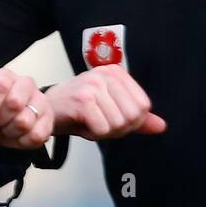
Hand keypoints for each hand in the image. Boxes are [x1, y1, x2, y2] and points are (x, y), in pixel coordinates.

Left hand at [0, 68, 52, 149]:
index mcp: (5, 76)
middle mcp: (26, 84)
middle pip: (14, 103)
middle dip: (0, 119)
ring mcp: (41, 101)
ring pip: (24, 122)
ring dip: (10, 131)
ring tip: (7, 127)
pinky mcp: (49, 121)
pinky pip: (37, 135)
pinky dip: (23, 141)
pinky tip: (18, 136)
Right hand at [46, 65, 166, 139]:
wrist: (44, 110)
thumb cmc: (76, 110)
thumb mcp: (110, 111)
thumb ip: (136, 118)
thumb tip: (161, 126)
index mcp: (116, 73)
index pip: (143, 106)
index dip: (131, 122)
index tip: (111, 120)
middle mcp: (106, 74)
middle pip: (133, 115)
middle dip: (118, 129)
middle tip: (100, 124)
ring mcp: (94, 85)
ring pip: (118, 123)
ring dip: (104, 132)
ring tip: (89, 123)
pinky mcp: (83, 99)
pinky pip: (103, 128)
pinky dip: (93, 134)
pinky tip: (82, 125)